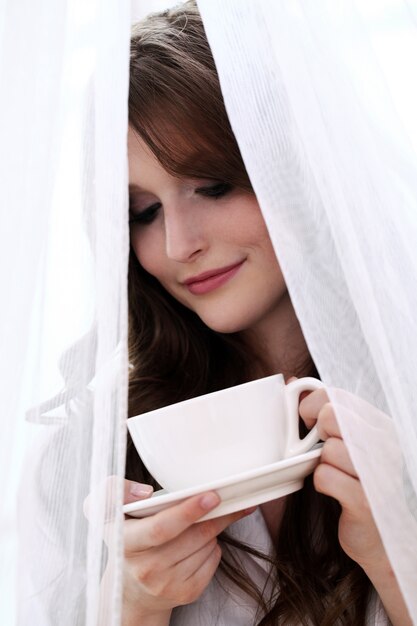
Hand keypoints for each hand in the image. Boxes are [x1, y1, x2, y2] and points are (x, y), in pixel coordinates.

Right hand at [122, 487, 252, 622]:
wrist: (132, 589)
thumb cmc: (128, 539)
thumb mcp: (111, 514)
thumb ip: (118, 491)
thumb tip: (146, 492)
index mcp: (126, 543)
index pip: (161, 528)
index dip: (188, 512)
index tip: (211, 497)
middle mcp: (145, 569)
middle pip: (193, 536)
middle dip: (214, 515)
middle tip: (225, 499)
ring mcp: (167, 584)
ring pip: (207, 545)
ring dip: (212, 529)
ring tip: (203, 520)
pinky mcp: (186, 593)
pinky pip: (213, 560)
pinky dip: (213, 546)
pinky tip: (201, 542)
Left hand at [298, 388, 385, 568]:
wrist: (380, 535)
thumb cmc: (356, 481)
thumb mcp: (344, 440)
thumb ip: (323, 409)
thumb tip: (293, 382)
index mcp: (379, 424)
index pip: (336, 394)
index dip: (313, 408)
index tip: (313, 426)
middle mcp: (385, 444)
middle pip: (331, 416)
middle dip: (318, 436)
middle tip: (325, 452)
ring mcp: (379, 472)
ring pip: (327, 449)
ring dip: (321, 464)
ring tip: (336, 474)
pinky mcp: (366, 500)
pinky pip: (324, 477)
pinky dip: (321, 483)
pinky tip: (335, 491)